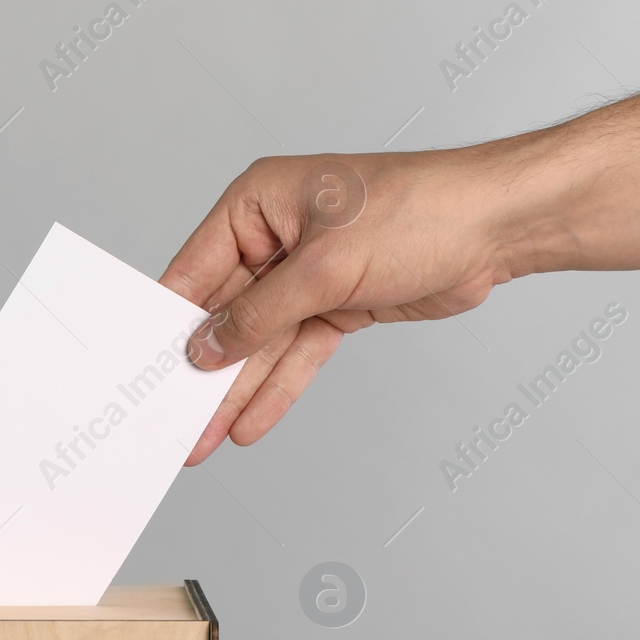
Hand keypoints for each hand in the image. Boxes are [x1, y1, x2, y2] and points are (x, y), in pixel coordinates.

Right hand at [160, 151, 529, 463]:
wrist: (494, 228)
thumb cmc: (418, 211)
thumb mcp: (324, 266)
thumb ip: (259, 313)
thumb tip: (207, 347)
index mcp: (259, 202)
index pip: (196, 268)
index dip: (170, 320)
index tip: (144, 366)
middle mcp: (276, 236)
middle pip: (226, 314)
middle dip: (204, 369)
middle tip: (173, 419)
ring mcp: (307, 273)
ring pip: (260, 343)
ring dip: (235, 390)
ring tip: (203, 437)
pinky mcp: (338, 304)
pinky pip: (296, 353)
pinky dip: (277, 388)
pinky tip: (249, 422)